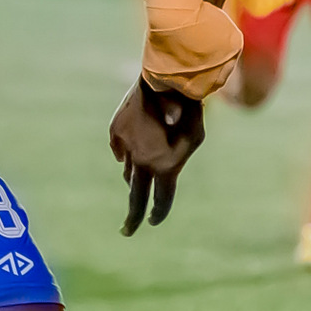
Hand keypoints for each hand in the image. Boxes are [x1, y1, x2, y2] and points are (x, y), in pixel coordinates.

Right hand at [110, 82, 204, 233]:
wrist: (169, 79)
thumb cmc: (191, 110)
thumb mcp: (194, 139)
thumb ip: (178, 158)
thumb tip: (155, 169)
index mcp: (165, 167)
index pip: (161, 199)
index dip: (159, 213)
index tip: (154, 221)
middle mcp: (142, 161)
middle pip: (136, 196)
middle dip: (133, 216)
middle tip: (127, 231)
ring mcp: (126, 146)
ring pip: (129, 171)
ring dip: (136, 176)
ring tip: (144, 174)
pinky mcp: (116, 132)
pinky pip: (120, 151)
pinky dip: (127, 153)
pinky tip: (134, 149)